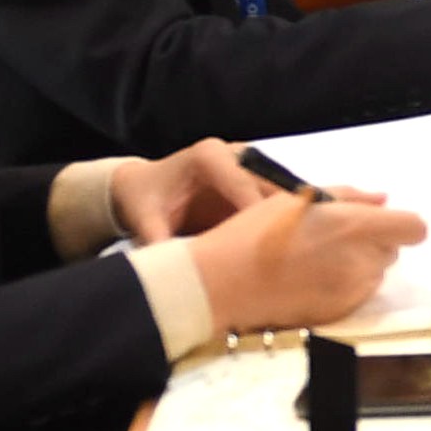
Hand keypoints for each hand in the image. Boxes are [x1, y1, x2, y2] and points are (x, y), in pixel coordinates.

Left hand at [103, 139, 274, 243]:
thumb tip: (174, 275)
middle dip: (280, 222)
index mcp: (209, 156)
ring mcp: (250, 167)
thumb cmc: (144, 200)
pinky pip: (277, 204)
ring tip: (288, 257)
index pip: (246, 186)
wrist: (142, 187)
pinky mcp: (256, 182)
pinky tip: (279, 251)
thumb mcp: (145, 220)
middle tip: (286, 257)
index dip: (261, 218)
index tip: (269, 250)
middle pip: (272, 188)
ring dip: (286, 224)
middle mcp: (236, 154)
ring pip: (282, 196)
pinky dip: (281, 225)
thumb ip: (159, 242)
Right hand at [183, 185, 425, 334]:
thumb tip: (383, 200)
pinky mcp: (339, 313)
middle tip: (332, 237)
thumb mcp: (299, 199)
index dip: (400, 223)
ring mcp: (353, 292)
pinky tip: (308, 279)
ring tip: (315, 258)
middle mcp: (363, 262)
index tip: (377, 222)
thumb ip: (349, 196)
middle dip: (372, 242)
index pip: (414, 228)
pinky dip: (343, 285)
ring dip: (358, 264)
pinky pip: (356, 294)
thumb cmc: (256, 231)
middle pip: (392, 250)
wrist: (222, 282)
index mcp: (357, 227)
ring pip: (375, 273)